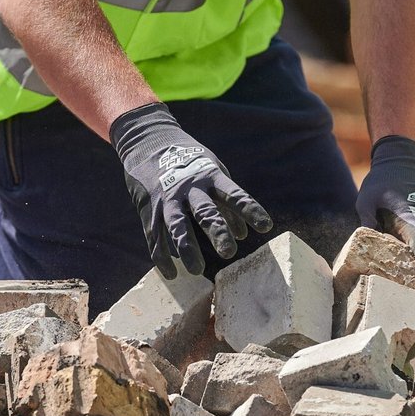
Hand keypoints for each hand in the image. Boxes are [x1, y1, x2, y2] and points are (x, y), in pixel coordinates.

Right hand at [111, 103, 272, 277]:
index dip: (251, 210)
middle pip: (205, 212)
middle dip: (218, 232)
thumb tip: (243, 235)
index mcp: (210, 176)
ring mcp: (167, 198)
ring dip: (187, 249)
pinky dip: (162, 256)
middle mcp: (189, 187)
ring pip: (177, 226)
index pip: (235, 195)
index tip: (266, 226)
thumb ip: (228, 203)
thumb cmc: (190, 161)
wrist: (148, 141)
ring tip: (197, 270)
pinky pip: (155, 236)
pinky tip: (172, 274)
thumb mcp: (213, 172)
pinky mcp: (149, 209)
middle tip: (229, 254)